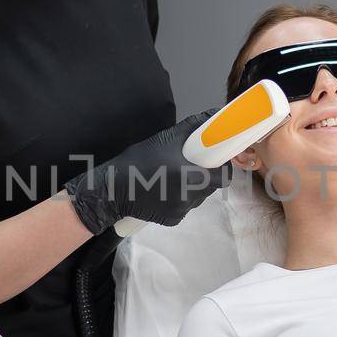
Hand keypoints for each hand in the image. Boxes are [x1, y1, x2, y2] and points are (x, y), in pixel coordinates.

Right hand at [62, 108, 230, 233]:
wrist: (113, 189)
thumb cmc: (139, 161)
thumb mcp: (166, 138)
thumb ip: (194, 127)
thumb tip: (214, 115)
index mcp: (190, 176)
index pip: (223, 177)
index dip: (222, 168)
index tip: (214, 160)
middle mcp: (188, 197)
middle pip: (211, 187)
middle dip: (205, 176)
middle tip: (190, 165)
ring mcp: (181, 211)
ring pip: (198, 198)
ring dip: (192, 188)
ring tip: (173, 177)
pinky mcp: (173, 220)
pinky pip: (185, 207)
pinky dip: (179, 199)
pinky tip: (164, 190)